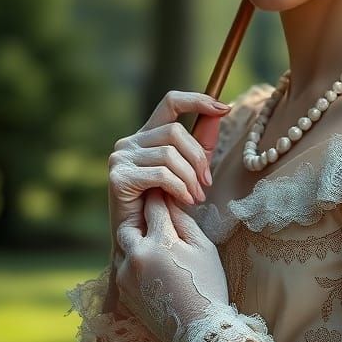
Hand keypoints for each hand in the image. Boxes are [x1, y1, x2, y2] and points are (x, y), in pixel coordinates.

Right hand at [107, 90, 230, 248]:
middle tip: (207, 183)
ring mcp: (120, 158)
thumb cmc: (166, 207)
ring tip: (196, 197)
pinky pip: (161, 174)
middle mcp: (129, 142)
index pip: (171, 102)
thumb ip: (201, 144)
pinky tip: (185, 201)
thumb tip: (220, 111)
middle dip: (198, 158)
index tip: (223, 108)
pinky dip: (179, 188)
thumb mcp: (189, 171)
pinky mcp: (118, 177)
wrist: (142, 241)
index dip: (197, 100)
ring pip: (169, 154)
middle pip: (175, 131)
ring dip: (190, 178)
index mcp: (147, 136)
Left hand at [114, 188, 230, 341]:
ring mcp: (125, 275)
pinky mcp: (122, 291)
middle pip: (129, 225)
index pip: (153, 206)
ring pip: (124, 247)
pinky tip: (153, 270)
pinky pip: (123, 268)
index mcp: (159, 242)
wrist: (198, 332)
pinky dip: (135, 263)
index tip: (164, 194)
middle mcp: (136, 256)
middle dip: (141, 221)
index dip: (160, 197)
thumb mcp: (203, 248)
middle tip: (157, 222)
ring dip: (137, 243)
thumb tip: (169, 200)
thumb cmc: (207, 285)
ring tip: (156, 248)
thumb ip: (183, 220)